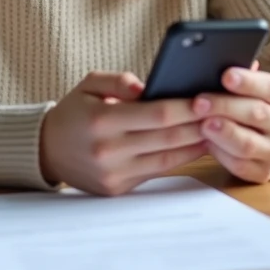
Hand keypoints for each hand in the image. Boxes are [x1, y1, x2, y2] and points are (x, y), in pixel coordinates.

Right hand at [40, 71, 207, 195]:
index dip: (184, 108)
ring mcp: (114, 173)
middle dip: (198, 126)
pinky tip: (195, 146)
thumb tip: (149, 87)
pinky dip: (179, 159)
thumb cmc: (74, 112)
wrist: (46, 150)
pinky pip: (156, 172)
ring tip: (218, 131)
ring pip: (167, 159)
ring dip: (196, 145)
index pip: (155, 114)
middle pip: (166, 138)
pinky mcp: (118, 189)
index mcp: (102, 120)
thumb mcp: (89, 84)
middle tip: (223, 114)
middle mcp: (109, 150)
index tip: (206, 99)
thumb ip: (119, 80)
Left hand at [193, 63, 269, 183]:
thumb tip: (217, 64)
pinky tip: (208, 144)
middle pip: (257, 114)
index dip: (248, 81)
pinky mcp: (264, 172)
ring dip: (223, 133)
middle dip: (225, 106)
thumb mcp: (251, 90)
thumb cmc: (251, 107)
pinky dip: (221, 154)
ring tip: (202, 125)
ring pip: (248, 144)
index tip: (226, 76)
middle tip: (199, 102)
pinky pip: (241, 165)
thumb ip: (238, 79)